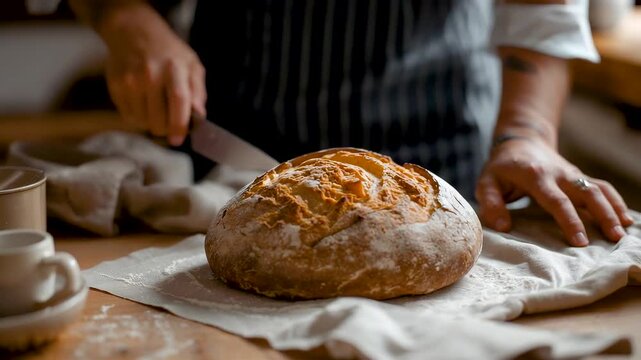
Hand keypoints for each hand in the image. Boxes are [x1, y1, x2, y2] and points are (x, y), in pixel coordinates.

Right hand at [100, 4, 205, 145]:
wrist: (133, 32)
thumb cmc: (169, 53)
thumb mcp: (192, 65)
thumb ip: (198, 92)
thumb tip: (199, 116)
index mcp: (174, 68)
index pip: (178, 100)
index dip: (180, 124)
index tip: (178, 139)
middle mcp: (150, 74)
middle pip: (158, 118)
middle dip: (166, 129)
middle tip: (171, 126)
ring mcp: (130, 80)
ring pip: (143, 121)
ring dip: (152, 124)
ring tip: (157, 110)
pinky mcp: (116, 86)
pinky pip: (128, 116)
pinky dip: (139, 118)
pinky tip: (144, 105)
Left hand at [475, 138, 633, 245]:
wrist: (520, 142)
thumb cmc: (501, 167)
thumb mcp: (486, 182)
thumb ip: (490, 203)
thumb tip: (503, 227)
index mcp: (536, 176)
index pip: (556, 200)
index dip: (570, 220)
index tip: (580, 241)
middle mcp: (559, 173)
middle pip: (586, 194)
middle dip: (602, 215)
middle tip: (613, 239)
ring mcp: (572, 174)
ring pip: (599, 190)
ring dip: (614, 210)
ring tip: (623, 234)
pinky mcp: (579, 177)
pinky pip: (602, 187)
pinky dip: (616, 201)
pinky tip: (627, 219)